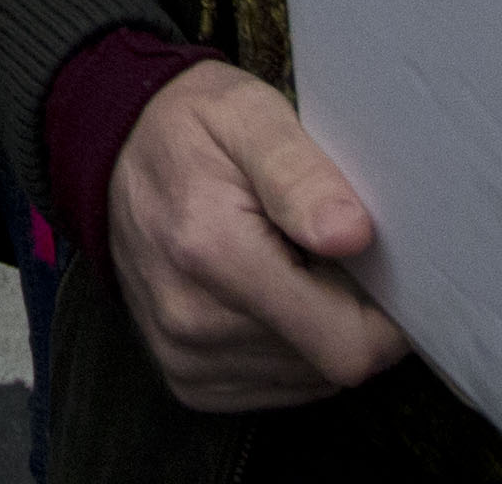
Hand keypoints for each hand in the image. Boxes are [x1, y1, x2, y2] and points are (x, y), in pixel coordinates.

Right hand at [104, 61, 408, 412]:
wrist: (113, 152)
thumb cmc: (192, 128)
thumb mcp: (250, 115)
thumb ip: (302, 173)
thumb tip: (352, 235)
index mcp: (214, 254)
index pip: (346, 344)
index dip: (388, 316)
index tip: (379, 265)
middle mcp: (193, 321)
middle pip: (332, 363)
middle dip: (350, 312)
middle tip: (325, 249)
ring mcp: (185, 357)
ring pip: (309, 379)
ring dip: (319, 329)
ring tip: (290, 265)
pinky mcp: (186, 378)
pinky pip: (277, 386)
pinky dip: (290, 347)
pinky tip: (269, 294)